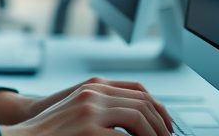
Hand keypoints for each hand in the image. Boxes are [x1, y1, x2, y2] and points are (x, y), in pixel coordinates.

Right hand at [0, 78, 171, 135]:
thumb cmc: (52, 129)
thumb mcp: (80, 108)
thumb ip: (104, 107)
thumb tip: (137, 121)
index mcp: (94, 86)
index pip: (138, 90)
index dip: (158, 108)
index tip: (167, 125)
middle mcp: (94, 93)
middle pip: (142, 102)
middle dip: (161, 124)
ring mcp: (90, 110)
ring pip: (139, 117)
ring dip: (154, 135)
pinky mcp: (88, 129)